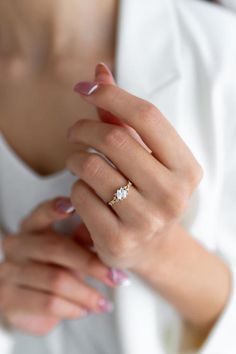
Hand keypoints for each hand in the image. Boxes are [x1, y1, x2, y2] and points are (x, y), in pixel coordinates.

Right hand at [0, 197, 127, 334]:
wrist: (32, 301)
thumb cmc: (57, 266)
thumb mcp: (71, 250)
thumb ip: (83, 239)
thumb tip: (105, 233)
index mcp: (31, 227)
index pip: (41, 213)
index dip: (54, 209)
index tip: (73, 207)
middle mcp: (17, 245)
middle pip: (56, 248)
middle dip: (91, 264)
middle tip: (116, 277)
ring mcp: (10, 271)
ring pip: (55, 280)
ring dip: (86, 294)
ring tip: (105, 303)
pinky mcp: (10, 299)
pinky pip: (48, 303)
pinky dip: (73, 309)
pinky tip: (86, 310)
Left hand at [66, 63, 202, 268]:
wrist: (152, 247)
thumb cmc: (147, 192)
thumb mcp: (146, 156)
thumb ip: (122, 116)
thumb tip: (98, 71)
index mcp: (186, 168)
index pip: (147, 116)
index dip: (111, 96)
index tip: (85, 90)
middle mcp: (172, 195)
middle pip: (115, 140)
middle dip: (83, 128)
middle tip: (74, 132)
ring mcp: (146, 221)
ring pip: (91, 168)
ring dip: (75, 159)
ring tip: (78, 163)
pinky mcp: (118, 241)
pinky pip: (79, 197)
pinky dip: (75, 187)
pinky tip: (85, 192)